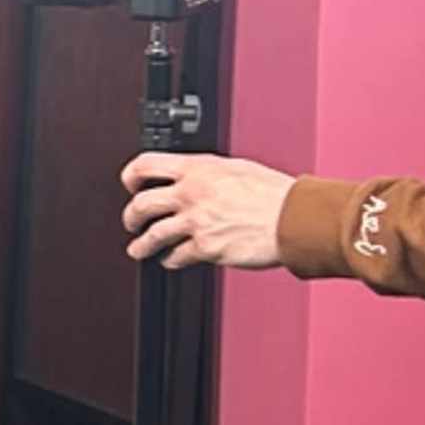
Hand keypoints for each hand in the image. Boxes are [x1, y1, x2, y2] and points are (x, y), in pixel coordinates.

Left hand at [123, 148, 294, 271]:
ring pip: (152, 235)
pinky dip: (169, 260)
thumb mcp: (237, 168)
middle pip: (141, 204)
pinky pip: (175, 256)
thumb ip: (209, 173)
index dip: (131, 176)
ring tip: (137, 249)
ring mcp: (196, 222)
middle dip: (130, 217)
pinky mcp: (206, 248)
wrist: (294, 218)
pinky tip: (170, 260)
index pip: (146, 165)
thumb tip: (195, 178)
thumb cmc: (275, 194)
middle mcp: (191, 193)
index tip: (130, 184)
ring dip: (141, 245)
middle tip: (131, 221)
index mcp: (198, 168)